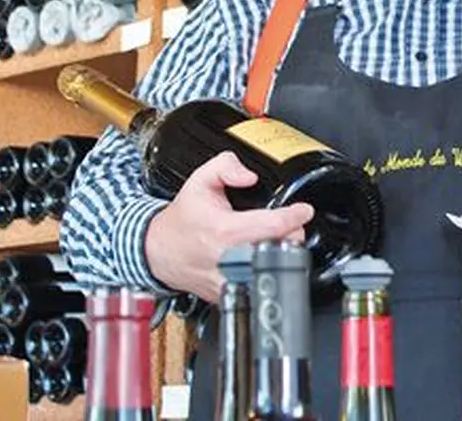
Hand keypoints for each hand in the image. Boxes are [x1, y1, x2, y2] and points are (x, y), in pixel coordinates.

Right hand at [144, 151, 313, 303]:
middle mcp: (228, 259)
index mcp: (225, 230)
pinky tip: (261, 259)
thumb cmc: (183, 218)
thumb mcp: (200, 180)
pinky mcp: (226, 295)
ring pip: (272, 271)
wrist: (158, 250)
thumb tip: (249, 175)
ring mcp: (228, 280)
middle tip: (289, 224)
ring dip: (281, 255)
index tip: (303, 210)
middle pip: (281, 250)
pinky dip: (265, 272)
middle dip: (292, 234)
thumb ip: (226, 166)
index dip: (295, 215)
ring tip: (276, 241)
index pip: (274, 225)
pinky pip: (258, 286)